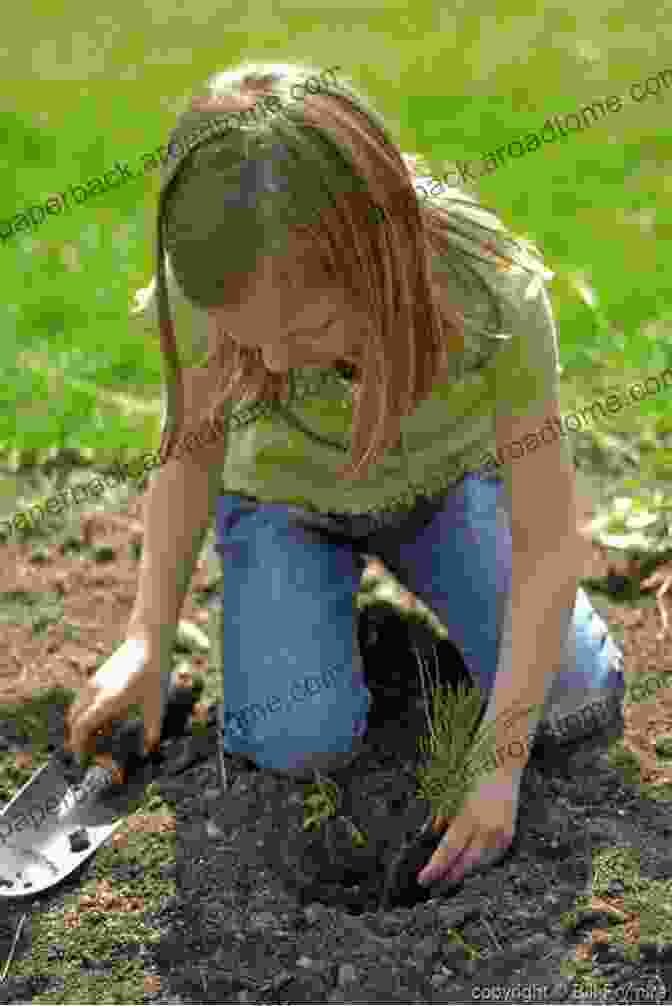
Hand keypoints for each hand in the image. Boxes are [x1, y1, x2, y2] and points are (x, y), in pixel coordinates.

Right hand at [65, 637, 166, 763]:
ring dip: (85, 725)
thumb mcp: (157, 703)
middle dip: (80, 739)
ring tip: (107, 735)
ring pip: (77, 710)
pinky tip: (112, 718)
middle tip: (96, 751)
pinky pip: (85, 701)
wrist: (148, 642)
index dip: (79, 746)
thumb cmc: (154, 672)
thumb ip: (152, 729)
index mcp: (107, 700)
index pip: (81, 728)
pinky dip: (90, 714)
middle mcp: (95, 692)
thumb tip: (147, 751)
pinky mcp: (97, 678)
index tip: (83, 760)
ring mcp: (94, 684)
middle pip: (74, 721)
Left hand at [416, 767, 521, 887]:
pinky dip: (478, 864)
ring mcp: (501, 833)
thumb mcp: (451, 790)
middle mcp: (488, 828)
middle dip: (447, 878)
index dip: (435, 869)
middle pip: (465, 864)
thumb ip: (442, 815)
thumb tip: (432, 833)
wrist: (504, 761)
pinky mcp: (509, 835)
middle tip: (432, 887)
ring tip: (447, 878)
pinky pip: (491, 858)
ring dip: (463, 873)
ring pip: (479, 865)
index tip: (422, 880)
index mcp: (470, 816)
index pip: (449, 851)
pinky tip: (467, 865)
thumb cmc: (473, 770)